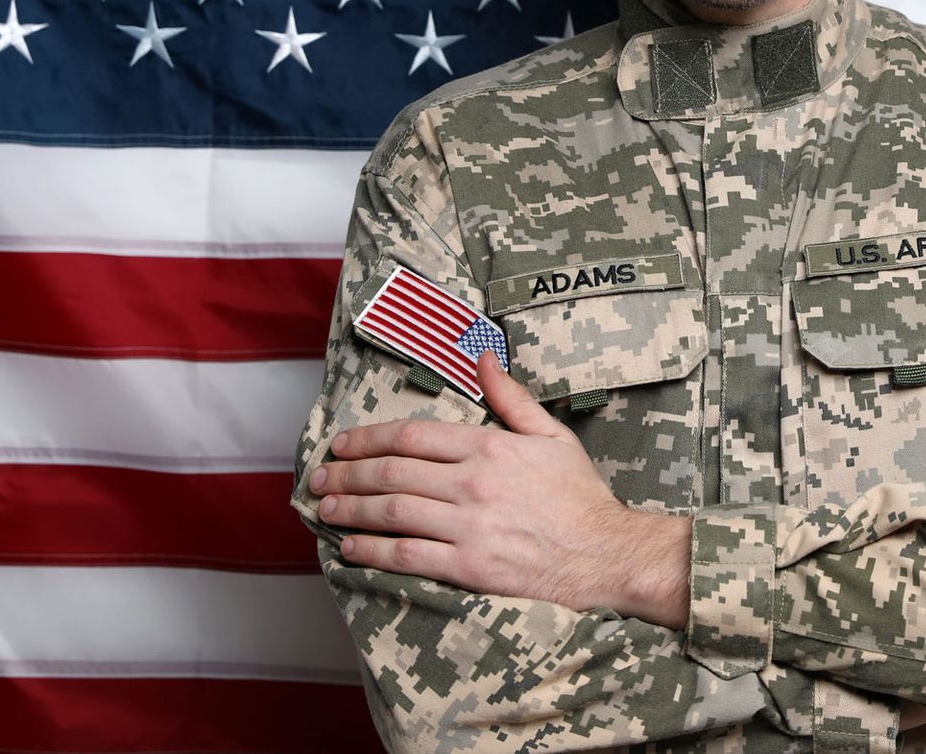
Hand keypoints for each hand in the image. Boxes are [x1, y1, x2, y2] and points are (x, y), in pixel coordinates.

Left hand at [309, 350, 690, 625]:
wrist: (605, 554)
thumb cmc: (580, 496)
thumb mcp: (552, 436)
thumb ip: (512, 398)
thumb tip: (484, 357)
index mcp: (490, 447)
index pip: (413, 436)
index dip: (369, 439)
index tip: (342, 444)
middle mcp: (474, 484)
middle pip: (393, 473)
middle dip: (348, 473)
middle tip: (320, 477)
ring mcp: (469, 527)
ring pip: (393, 512)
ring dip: (351, 509)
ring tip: (324, 507)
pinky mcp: (469, 568)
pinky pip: (408, 557)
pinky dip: (373, 551)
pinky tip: (350, 547)